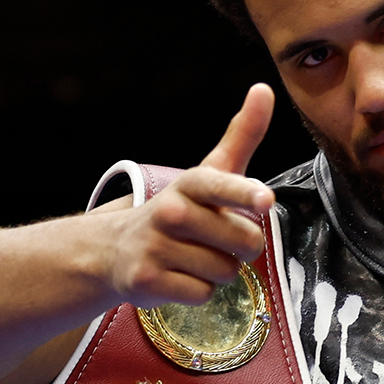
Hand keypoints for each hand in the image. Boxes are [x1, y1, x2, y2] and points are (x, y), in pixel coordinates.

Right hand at [98, 83, 275, 307]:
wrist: (119, 248)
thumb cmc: (184, 208)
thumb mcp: (212, 171)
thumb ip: (244, 135)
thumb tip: (264, 89)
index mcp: (193, 183)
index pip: (224, 186)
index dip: (247, 195)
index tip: (264, 200)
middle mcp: (171, 211)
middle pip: (246, 241)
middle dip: (242, 247)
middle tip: (217, 240)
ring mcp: (156, 246)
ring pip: (227, 271)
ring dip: (220, 270)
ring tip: (194, 257)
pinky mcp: (147, 280)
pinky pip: (204, 294)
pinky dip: (199, 291)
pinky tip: (180, 276)